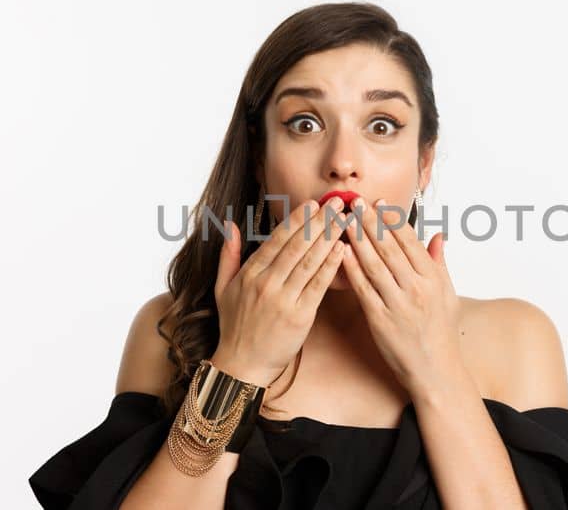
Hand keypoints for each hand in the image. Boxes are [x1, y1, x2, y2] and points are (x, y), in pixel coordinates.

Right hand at [211, 197, 348, 385]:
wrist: (242, 364)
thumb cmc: (234, 326)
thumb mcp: (222, 288)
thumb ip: (228, 256)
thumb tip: (230, 226)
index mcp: (249, 274)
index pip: (276, 240)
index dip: (296, 220)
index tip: (312, 204)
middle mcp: (266, 284)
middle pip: (297, 246)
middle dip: (319, 222)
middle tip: (337, 203)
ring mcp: (283, 300)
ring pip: (309, 262)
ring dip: (329, 238)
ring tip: (344, 220)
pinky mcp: (300, 316)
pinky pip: (318, 286)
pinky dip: (330, 266)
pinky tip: (342, 250)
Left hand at [339, 196, 462, 395]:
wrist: (435, 371)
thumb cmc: (441, 332)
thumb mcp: (448, 295)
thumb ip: (440, 263)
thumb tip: (438, 235)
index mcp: (432, 278)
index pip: (409, 240)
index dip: (391, 219)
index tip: (378, 202)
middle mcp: (416, 288)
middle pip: (389, 247)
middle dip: (369, 221)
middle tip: (354, 203)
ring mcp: (398, 304)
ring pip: (374, 263)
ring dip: (357, 239)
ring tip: (343, 220)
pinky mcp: (380, 320)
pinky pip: (363, 288)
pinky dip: (351, 269)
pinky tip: (340, 253)